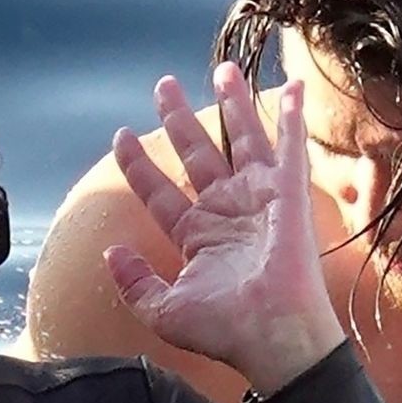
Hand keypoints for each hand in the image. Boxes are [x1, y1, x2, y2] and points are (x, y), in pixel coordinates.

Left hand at [105, 66, 342, 391]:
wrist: (270, 334)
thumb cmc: (223, 330)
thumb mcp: (163, 309)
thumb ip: (134, 282)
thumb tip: (111, 252)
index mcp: (197, 236)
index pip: (161, 191)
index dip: (140, 164)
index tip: (121, 137)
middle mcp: (226, 211)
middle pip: (198, 153)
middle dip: (180, 119)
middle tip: (164, 86)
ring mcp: (258, 199)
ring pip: (240, 139)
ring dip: (233, 103)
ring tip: (223, 69)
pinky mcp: (288, 193)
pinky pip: (289, 146)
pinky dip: (290, 116)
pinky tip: (288, 87)